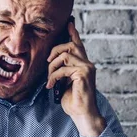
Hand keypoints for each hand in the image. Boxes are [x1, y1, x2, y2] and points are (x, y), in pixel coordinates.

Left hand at [46, 22, 105, 136]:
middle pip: (70, 45)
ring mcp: (87, 68)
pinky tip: (51, 85)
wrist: (82, 114)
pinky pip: (63, 69)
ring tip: (50, 79)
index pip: (78, 44)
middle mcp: (87, 64)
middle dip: (55, 51)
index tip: (69, 23)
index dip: (73, 33)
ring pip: (65, 55)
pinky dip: (53, 77)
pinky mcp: (84, 75)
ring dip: (52, 66)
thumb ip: (62, 70)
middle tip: (48, 62)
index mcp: (83, 64)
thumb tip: (52, 62)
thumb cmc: (73, 100)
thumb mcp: (64, 82)